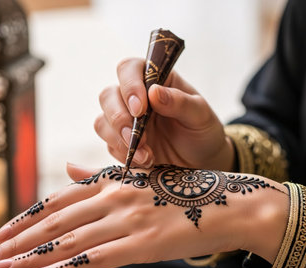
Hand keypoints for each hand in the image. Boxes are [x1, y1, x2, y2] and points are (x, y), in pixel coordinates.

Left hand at [0, 164, 288, 267]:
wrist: (231, 203)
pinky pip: (96, 258)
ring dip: (32, 257)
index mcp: (116, 180)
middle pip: (57, 220)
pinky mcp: (144, 243)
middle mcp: (116, 196)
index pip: (61, 199)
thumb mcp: (144, 180)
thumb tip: (70, 170)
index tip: (2, 232)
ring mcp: (129, 219)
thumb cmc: (187, 192)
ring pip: (69, 240)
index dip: (28, 216)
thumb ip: (105, 176)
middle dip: (19, 240)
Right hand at [96, 57, 234, 170]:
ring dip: (120, 140)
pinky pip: (110, 146)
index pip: (129, 69)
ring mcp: (125, 120)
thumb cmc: (203, 130)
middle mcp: (135, 97)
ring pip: (102, 122)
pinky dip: (124, 154)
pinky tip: (145, 161)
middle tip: (138, 138)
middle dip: (119, 118)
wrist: (202, 161)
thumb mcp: (200, 115)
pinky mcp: (121, 143)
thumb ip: (180, 102)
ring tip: (146, 155)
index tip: (140, 108)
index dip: (129, 86)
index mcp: (154, 79)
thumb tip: (154, 92)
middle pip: (108, 96)